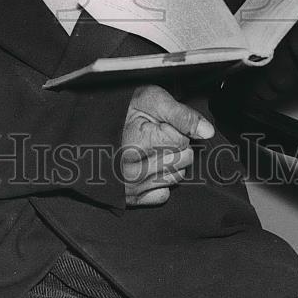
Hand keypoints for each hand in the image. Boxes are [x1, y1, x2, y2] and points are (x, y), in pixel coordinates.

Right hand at [121, 84, 213, 207]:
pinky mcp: (131, 198)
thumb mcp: (151, 99)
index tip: (158, 123)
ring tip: (150, 148)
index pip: (182, 140)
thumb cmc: (120, 110)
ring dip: (170, 162)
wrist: (90, 126)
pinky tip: (148, 165)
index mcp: (138, 143)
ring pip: (178, 177)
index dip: (174, 127)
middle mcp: (134, 170)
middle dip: (175, 145)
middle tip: (154, 135)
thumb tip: (207, 132)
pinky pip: (164, 194)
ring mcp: (133, 187)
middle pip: (184, 160)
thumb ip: (181, 114)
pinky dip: (161, 181)